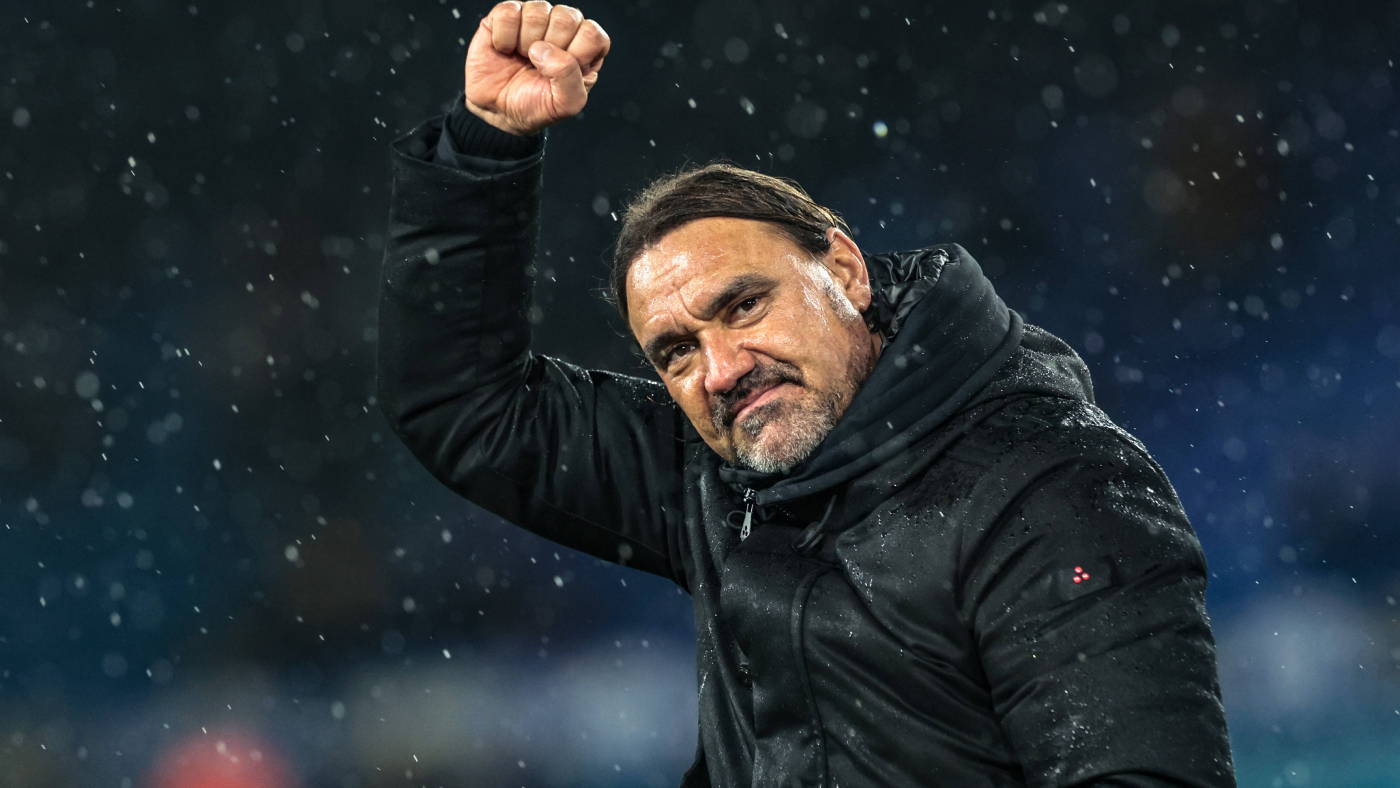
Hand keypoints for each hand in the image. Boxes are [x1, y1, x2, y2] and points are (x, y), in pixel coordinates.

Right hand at [464, 1, 610, 135]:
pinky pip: (509, 13)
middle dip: (551, 49)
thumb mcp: (563, 105)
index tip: (561, 74)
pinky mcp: (508, 16)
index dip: (577, 54)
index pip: (593, 34)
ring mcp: (535, 19)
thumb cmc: (533, 106)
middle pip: (567, 19)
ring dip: (525, 44)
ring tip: (522, 58)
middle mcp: (562, 29)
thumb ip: (569, 79)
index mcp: (584, 49)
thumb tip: (545, 49)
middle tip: (539, 67)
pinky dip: (504, 37)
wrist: (496, 110)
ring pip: (538, 12)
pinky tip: (505, 49)